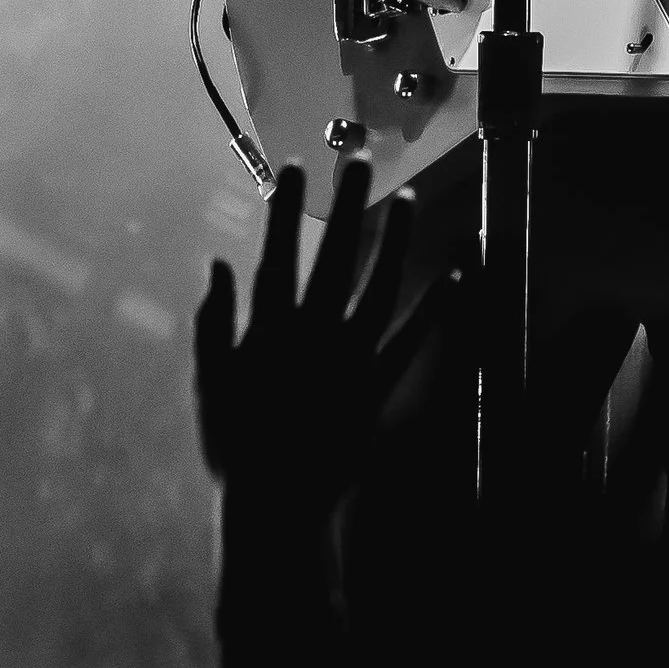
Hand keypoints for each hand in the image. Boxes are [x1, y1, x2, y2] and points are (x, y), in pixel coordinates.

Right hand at [195, 157, 440, 525]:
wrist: (278, 508)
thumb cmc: (238, 447)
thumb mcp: (211, 384)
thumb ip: (213, 323)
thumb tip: (216, 265)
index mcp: (270, 329)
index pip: (279, 253)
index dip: (286, 209)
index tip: (294, 167)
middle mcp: (315, 333)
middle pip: (335, 255)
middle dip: (347, 204)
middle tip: (358, 158)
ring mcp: (351, 358)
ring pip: (379, 285)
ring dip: (394, 240)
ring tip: (406, 196)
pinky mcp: (378, 386)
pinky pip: (412, 340)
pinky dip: (436, 307)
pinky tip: (457, 275)